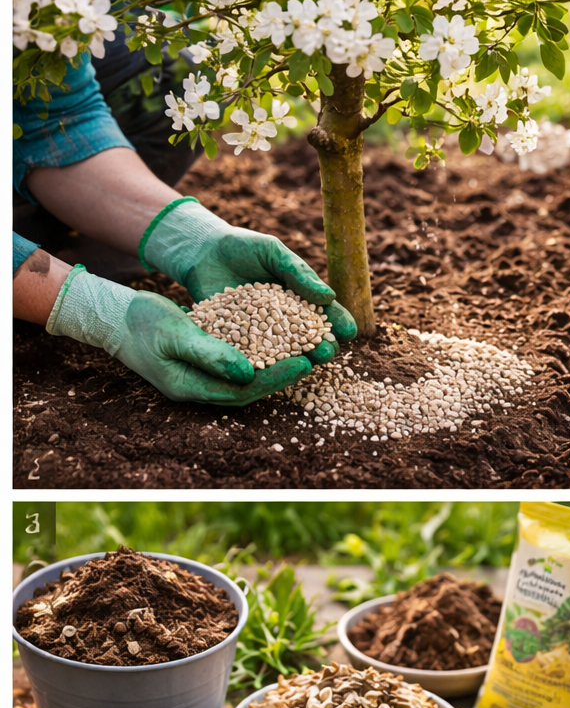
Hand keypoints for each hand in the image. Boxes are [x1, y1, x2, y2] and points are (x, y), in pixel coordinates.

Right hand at [118, 291, 312, 404]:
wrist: (114, 317)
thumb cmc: (139, 322)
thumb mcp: (174, 333)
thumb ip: (209, 353)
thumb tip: (248, 374)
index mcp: (190, 387)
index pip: (243, 390)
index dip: (275, 379)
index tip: (304, 363)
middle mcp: (200, 388)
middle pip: (252, 388)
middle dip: (285, 374)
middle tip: (317, 357)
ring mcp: (202, 376)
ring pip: (249, 376)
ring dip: (279, 364)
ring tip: (308, 349)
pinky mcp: (206, 360)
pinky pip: (241, 361)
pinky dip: (263, 352)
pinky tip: (285, 338)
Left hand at [141, 199, 357, 363]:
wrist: (200, 252)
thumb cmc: (242, 247)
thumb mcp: (272, 252)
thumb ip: (298, 272)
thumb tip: (329, 296)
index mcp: (301, 300)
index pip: (325, 314)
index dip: (339, 322)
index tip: (348, 331)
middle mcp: (285, 321)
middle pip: (310, 338)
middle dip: (322, 345)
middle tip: (327, 350)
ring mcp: (262, 333)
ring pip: (286, 351)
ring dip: (299, 359)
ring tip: (309, 362)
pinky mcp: (237, 341)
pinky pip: (252, 354)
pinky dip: (263, 362)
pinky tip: (271, 368)